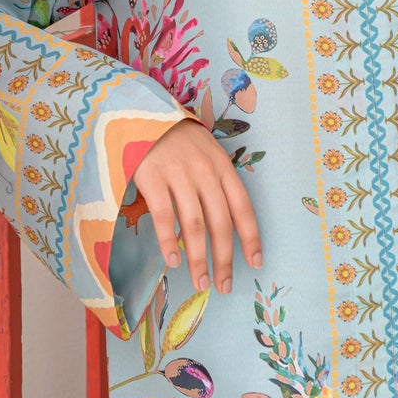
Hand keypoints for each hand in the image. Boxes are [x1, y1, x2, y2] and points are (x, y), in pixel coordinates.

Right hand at [131, 117, 262, 294]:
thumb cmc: (177, 139)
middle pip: (220, 223)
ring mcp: (178, 174)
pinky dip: (167, 241)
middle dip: (224, 258)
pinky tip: (172, 261)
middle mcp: (205, 171)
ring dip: (198, 257)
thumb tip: (226, 226)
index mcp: (222, 166)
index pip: (243, 207)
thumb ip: (216, 184)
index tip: (256, 263)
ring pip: (193, 224)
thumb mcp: (206, 154)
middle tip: (223, 285)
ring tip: (201, 282)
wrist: (141, 112)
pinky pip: (163, 215)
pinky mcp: (151, 177)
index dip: (251, 237)